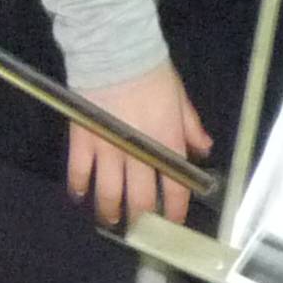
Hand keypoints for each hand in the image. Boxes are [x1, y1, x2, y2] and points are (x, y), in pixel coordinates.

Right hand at [67, 63, 209, 228]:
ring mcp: (109, 150)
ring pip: (109, 192)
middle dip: (141, 219)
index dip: (175, 210)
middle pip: (140, 198)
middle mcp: (140, 153)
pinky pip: (79, 171)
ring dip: (110, 211)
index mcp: (167, 143)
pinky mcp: (84, 140)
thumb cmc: (152, 73)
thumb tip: (204, 148)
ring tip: (110, 220)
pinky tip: (79, 195)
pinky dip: (79, 186)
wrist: (115, 53)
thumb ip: (190, 126)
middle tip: (138, 229)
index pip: (175, 188)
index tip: (173, 223)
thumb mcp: (180, 98)